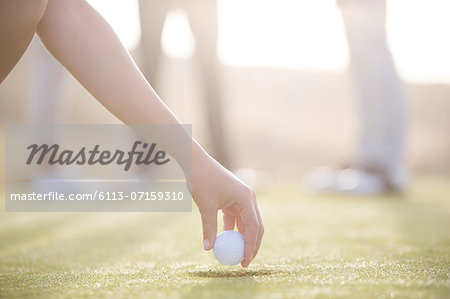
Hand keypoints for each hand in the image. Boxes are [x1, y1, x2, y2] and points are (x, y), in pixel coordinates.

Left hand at [190, 149, 263, 266]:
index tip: (245, 261)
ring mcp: (241, 198)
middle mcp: (248, 198)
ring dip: (241, 239)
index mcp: (246, 198)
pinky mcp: (233, 199)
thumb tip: (208, 249)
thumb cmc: (202, 180)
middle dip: (251, 245)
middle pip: (255, 226)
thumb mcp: (206, 206)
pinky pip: (236, 219)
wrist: (195, 162)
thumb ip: (209, 228)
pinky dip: (232, 230)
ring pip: (246, 223)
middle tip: (243, 262)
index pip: (254, 227)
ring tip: (234, 255)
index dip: (251, 246)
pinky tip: (224, 241)